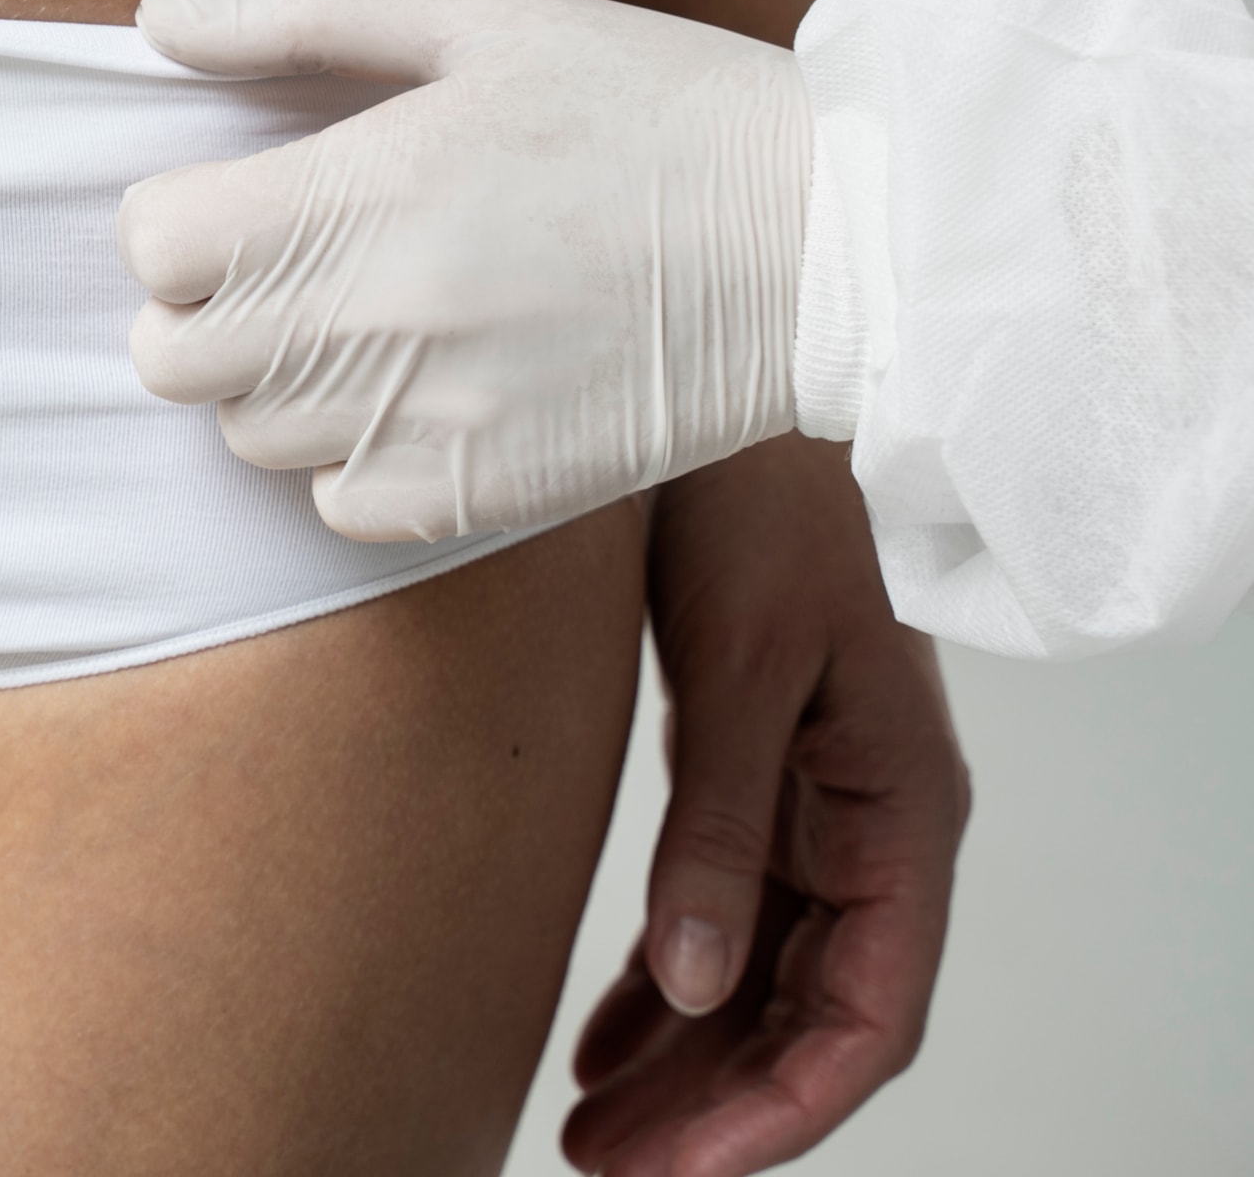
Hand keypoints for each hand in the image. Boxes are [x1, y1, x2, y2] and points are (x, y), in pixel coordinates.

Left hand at [118, 0, 810, 540]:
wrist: (827, 240)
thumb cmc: (659, 108)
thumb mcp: (482, 21)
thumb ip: (303, 17)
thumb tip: (162, 18)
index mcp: (359, 188)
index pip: (152, 244)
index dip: (182, 221)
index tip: (244, 203)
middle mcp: (372, 315)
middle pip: (172, 356)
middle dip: (208, 308)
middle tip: (294, 267)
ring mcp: (423, 417)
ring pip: (248, 434)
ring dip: (278, 385)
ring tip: (374, 322)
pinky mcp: (479, 494)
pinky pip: (335, 505)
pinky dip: (352, 462)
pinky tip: (421, 395)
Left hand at [569, 439, 967, 1175]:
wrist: (722, 390)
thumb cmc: (753, 507)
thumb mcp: (732, 673)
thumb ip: (717, 831)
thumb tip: (698, 988)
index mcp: (900, 808)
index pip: (866, 1015)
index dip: (777, 1110)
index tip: (679, 1171)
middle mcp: (873, 823)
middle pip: (812, 1016)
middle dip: (715, 1108)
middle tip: (602, 1167)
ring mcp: (819, 801)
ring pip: (766, 978)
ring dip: (687, 1063)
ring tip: (588, 1131)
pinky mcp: (759, 772)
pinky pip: (731, 918)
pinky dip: (671, 987)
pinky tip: (605, 1039)